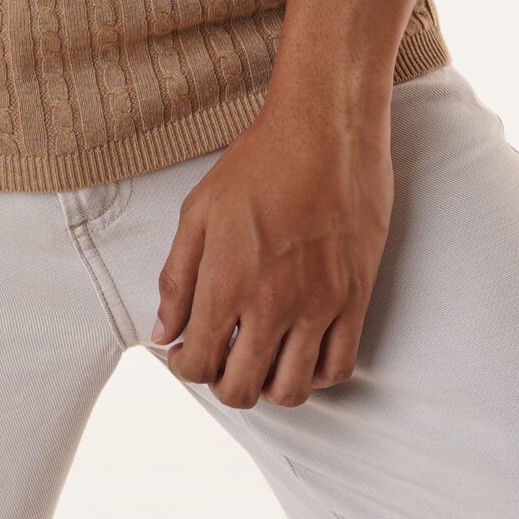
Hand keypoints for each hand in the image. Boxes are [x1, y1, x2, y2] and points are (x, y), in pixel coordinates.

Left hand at [149, 91, 393, 406]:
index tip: (184, 354)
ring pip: (292, 390)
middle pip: (242, 388)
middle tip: (220, 359)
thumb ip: (177, 277)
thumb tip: (163, 332)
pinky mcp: (355, 298)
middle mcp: (273, 304)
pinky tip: (299, 354)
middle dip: (221, 383)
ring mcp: (319, 305)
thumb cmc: (258, 161)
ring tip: (259, 359)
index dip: (184, 367)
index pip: (199, 363)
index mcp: (227, 281)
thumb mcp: (200, 209)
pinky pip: (339, 367)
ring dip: (268, 387)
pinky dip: (315, 377)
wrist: (324, 128)